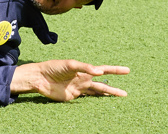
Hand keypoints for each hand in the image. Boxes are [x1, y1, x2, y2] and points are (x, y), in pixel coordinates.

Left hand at [13, 59, 128, 101]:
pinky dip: (94, 101)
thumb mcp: (69, 64)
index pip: (103, 70)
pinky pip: (86, 99)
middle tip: (126, 93)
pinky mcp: (73, 97)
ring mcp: (79, 88)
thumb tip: (100, 71)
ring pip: (96, 93)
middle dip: (113, 88)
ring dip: (106, 95)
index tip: (127, 70)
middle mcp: (83, 79)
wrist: (40, 78)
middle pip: (102, 84)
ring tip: (117, 99)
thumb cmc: (53, 67)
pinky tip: (100, 103)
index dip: (115, 70)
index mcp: (84, 70)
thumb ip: (84, 67)